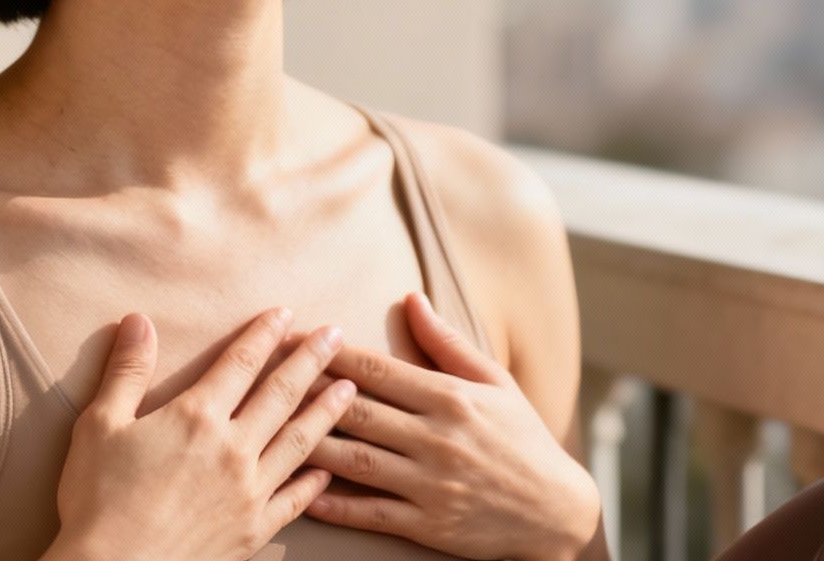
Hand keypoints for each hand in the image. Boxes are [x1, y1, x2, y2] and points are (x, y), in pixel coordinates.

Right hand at [54, 307, 356, 560]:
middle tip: (338, 334)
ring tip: (351, 389)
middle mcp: (233, 448)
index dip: (265, 334)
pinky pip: (294, 500)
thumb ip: (126, 371)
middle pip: (283, 393)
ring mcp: (249, 490)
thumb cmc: (97, 500)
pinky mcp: (253, 529)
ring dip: (328, 411)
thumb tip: (138, 320)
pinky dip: (314, 482)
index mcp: (197, 417)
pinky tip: (327, 470)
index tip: (286, 313)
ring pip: (300, 441)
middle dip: (313, 359)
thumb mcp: (98, 425)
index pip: (241, 362)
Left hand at [295, 291, 601, 560]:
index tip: (299, 339)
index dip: (334, 354)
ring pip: (355, 462)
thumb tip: (412, 298)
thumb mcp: (495, 383)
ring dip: (309, 445)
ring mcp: (431, 484)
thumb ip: (447, 343)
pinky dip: (335, 505)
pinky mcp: (428, 525)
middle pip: (358, 413)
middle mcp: (438, 439)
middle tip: (267, 377)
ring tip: (269, 431)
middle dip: (307, 393)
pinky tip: (303, 494)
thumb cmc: (522, 438)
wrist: (556, 511)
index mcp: (452, 398)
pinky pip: (371, 513)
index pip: (380, 371)